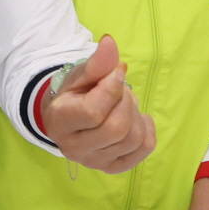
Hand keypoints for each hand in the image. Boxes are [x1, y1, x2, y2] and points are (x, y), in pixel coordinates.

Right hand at [47, 34, 157, 172]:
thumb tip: (109, 42)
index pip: (93, 111)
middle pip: (116, 128)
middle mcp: (74, 148)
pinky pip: (144, 149)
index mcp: (60, 122)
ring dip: (136, 113)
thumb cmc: (75, 94)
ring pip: (132, 138)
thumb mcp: (81, 75)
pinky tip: (136, 119)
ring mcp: (94, 162)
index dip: (112, 87)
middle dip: (126, 102)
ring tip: (124, 103)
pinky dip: (147, 129)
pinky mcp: (112, 167)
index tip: (118, 72)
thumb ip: (96, 63)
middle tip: (121, 90)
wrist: (69, 119)